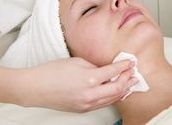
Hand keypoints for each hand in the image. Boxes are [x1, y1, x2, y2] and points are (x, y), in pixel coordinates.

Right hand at [20, 57, 136, 111]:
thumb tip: (106, 69)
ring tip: (129, 82)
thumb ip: (94, 66)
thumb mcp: (76, 62)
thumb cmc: (53, 71)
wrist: (36, 88)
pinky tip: (115, 91)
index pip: (113, 72)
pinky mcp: (82, 109)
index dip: (124, 66)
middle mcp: (90, 94)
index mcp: (89, 78)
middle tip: (134, 72)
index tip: (130, 61)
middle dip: (128, 79)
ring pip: (112, 99)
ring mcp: (87, 104)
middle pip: (117, 88)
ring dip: (123, 90)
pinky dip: (112, 97)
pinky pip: (102, 104)